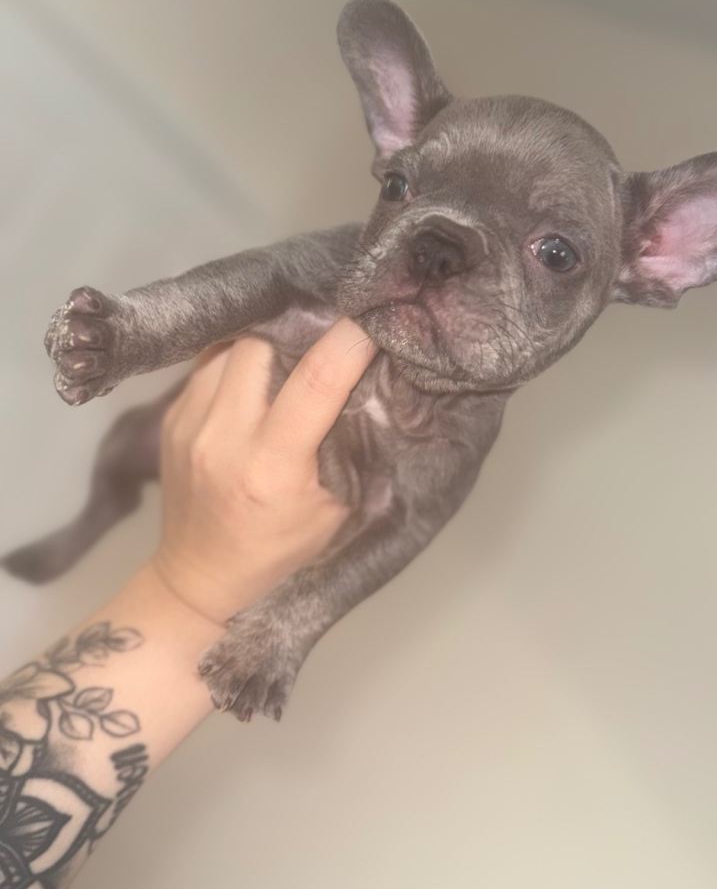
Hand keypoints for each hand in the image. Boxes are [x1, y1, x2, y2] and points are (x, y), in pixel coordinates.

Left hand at [150, 318, 376, 624]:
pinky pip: (209, 362)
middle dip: (299, 329)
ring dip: (267, 339)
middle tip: (327, 327)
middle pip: (261, 344)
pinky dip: (239, 358)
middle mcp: (221, 437)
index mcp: (269, 468)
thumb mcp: (335, 510)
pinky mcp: (170, 414)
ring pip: (230, 345)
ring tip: (294, 343)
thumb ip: (351, 448)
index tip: (372, 314)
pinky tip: (260, 369)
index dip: (348, 341)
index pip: (315, 382)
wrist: (198, 574)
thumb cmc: (278, 548)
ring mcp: (187, 422)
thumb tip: (375, 382)